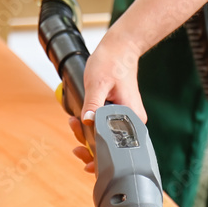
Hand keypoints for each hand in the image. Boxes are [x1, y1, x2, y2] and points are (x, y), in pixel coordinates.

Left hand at [68, 31, 146, 172]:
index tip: (83, 159)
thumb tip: (87, 121)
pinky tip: (81, 120)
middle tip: (74, 133)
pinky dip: (92, 126)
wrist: (121, 48)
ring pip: (106, 137)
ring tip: (74, 122)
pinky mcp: (121, 114)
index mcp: (133, 118)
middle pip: (110, 146)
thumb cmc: (112, 62)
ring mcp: (127, 119)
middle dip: (88, 145)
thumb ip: (93, 104)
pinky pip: (105, 128)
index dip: (98, 157)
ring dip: (88, 134)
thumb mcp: (98, 83)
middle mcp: (133, 122)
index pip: (116, 148)